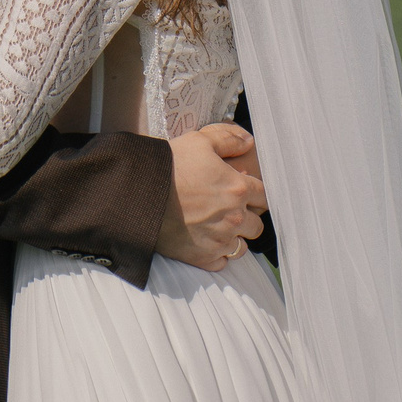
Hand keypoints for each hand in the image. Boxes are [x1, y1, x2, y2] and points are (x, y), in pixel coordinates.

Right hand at [156, 122, 266, 270]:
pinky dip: (216, 254)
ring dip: (234, 237)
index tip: (243, 192)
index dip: (255, 193)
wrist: (137, 195)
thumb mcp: (198, 141)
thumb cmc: (168, 166)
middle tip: (228, 209)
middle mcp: (235, 218)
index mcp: (238, 189)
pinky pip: (222, 262)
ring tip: (217, 228)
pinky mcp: (203, 257)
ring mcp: (220, 240)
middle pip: (257, 224)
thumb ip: (228, 139)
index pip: (265, 196)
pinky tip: (204, 241)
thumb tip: (248, 141)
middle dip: (247, 216)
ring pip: (242, 246)